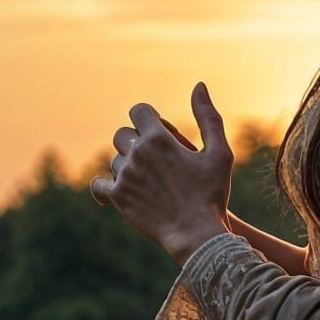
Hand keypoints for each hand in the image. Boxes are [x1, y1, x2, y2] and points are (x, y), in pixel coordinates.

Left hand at [89, 82, 234, 263]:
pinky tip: (117, 190)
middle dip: (136, 142)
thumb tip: (199, 86)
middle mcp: (137, 154)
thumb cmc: (212, 194)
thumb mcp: (219, 153)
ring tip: (149, 182)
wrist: (196, 234)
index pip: (139, 111)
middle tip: (154, 160)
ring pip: (115, 160)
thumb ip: (208, 117)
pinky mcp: (118, 198)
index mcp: (159, 139)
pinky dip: (105, 186)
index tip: (156, 131)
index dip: (147, 118)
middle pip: (123, 134)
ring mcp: (124, 176)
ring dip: (127, 166)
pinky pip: (99, 184)